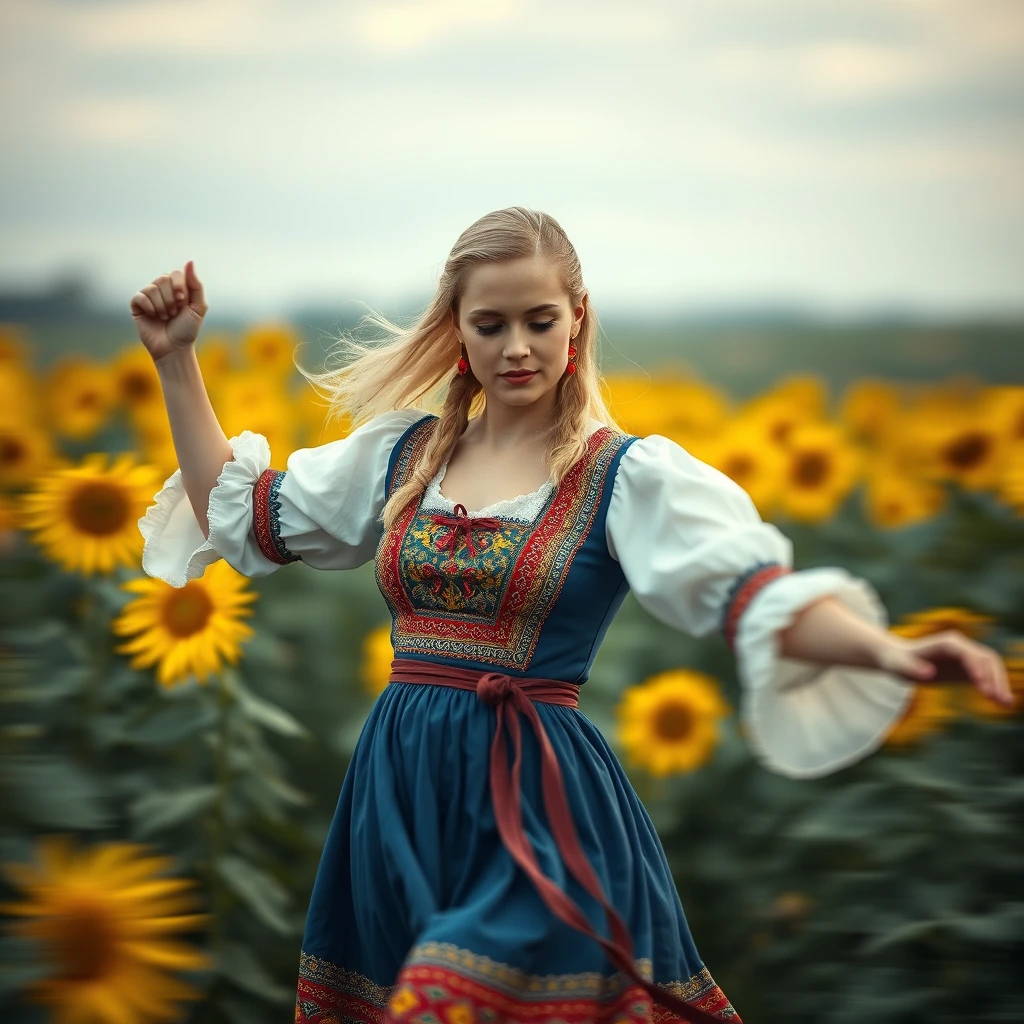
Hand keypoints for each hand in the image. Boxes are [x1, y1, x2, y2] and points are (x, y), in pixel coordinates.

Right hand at [129, 260, 207, 363]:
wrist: (174, 348)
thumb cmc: (187, 329)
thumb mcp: (198, 307)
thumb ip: (196, 285)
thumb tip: (189, 260)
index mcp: (177, 287)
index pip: (176, 273)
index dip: (179, 286)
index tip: (183, 302)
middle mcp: (162, 288)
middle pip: (163, 279)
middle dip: (171, 299)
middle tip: (174, 313)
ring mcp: (148, 296)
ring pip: (152, 288)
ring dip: (162, 306)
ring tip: (165, 317)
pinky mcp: (137, 305)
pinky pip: (140, 296)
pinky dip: (149, 308)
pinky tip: (153, 316)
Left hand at [874, 630, 1013, 706]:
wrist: (897, 659)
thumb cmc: (897, 661)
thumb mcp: (899, 666)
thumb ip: (913, 669)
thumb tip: (929, 674)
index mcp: (947, 643)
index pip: (968, 653)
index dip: (976, 668)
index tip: (981, 686)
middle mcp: (961, 647)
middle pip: (986, 659)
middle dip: (994, 677)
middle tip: (997, 698)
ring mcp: (966, 657)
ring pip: (991, 668)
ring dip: (999, 684)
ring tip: (1005, 703)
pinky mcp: (967, 669)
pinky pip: (986, 677)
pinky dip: (995, 688)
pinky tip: (1002, 703)